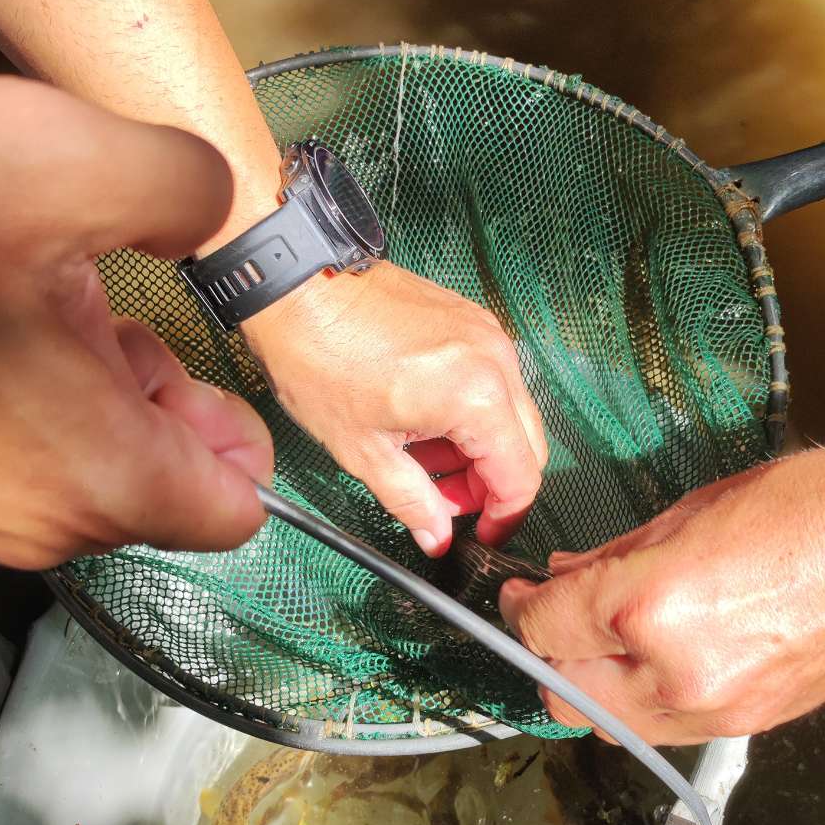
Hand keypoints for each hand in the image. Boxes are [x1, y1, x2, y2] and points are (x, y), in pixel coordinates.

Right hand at [0, 76, 272, 569]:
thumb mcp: (69, 165)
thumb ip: (184, 187)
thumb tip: (209, 207)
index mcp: (109, 475)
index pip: (235, 504)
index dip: (238, 430)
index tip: (203, 363)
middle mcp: (44, 519)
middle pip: (156, 476)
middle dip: (153, 390)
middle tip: (106, 304)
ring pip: (75, 459)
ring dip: (78, 382)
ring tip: (32, 295)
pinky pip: (1, 451)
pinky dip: (10, 391)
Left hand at [242, 263, 546, 556]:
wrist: (296, 285)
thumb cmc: (318, 360)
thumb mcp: (362, 450)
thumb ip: (411, 502)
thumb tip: (436, 538)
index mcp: (476, 397)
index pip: (521, 477)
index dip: (504, 518)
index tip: (480, 537)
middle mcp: (497, 361)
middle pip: (528, 446)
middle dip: (493, 485)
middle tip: (445, 501)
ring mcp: (487, 333)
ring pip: (513, 413)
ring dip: (482, 448)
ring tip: (426, 459)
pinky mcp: (470, 319)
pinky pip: (494, 379)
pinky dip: (473, 411)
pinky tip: (425, 419)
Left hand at [498, 436, 824, 744]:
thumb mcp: (696, 508)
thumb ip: (617, 553)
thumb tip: (568, 574)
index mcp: (651, 604)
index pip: (546, 629)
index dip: (521, 611)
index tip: (520, 595)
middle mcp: (674, 671)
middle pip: (567, 697)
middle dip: (550, 656)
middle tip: (556, 617)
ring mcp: (717, 709)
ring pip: (615, 725)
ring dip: (595, 686)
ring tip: (608, 637)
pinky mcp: (751, 724)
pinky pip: (669, 727)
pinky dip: (646, 698)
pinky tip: (659, 655)